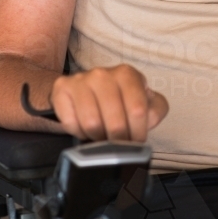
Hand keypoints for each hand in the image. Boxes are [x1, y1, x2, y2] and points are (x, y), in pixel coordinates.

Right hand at [49, 64, 168, 141]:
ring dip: (98, 137)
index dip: (138, 133)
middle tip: (117, 144)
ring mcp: (80, 80)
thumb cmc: (118, 99)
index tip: (135, 142)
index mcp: (127, 74)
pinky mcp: (62, 89)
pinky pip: (71, 123)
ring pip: (92, 124)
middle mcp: (103, 73)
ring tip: (101, 135)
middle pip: (115, 122)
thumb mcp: (143, 101)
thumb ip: (155, 109)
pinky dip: (79, 133)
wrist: (83, 89)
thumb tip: (149, 119)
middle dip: (118, 141)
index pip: (138, 110)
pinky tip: (84, 127)